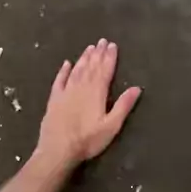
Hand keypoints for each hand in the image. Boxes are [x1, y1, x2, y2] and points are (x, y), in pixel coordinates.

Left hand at [37, 40, 140, 166]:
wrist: (58, 149)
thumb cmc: (88, 140)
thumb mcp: (112, 125)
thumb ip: (123, 105)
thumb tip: (136, 87)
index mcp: (97, 92)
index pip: (105, 70)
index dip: (110, 57)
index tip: (113, 45)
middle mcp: (81, 87)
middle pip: (91, 66)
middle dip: (98, 54)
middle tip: (102, 41)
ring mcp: (66, 92)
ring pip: (76, 70)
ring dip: (84, 58)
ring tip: (89, 48)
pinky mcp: (54, 99)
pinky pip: (59, 80)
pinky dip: (63, 71)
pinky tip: (66, 63)